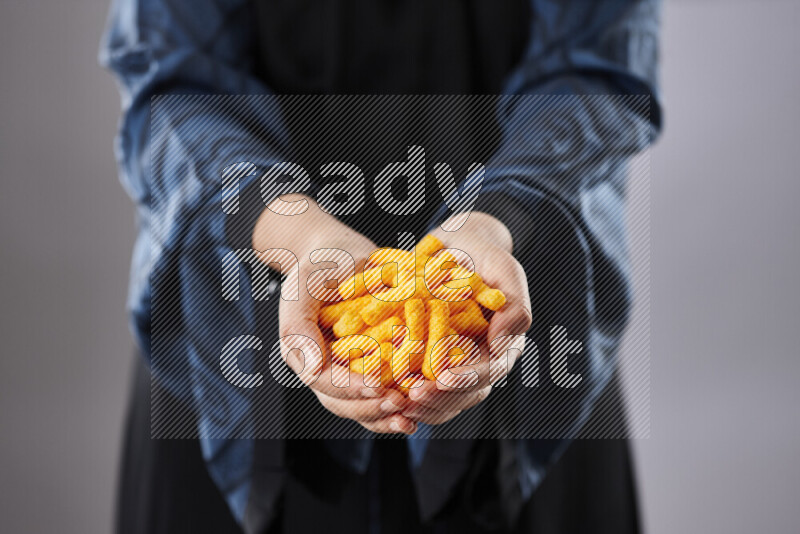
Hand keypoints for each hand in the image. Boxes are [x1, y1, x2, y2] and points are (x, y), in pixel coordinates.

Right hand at [254, 196, 417, 433]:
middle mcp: (324, 369)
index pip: (324, 381)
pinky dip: (399, 404)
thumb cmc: (321, 265)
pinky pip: (383, 394)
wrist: (343, 254)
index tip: (378, 386)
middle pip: (344, 404)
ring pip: (363, 408)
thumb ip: (298, 325)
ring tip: (411, 418)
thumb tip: (309, 369)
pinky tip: (420, 406)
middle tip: (401, 404)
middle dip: (372, 408)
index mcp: (304, 354)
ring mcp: (348, 372)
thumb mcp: (304, 285)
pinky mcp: (372, 368)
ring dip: (386, 416)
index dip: (351, 388)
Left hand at [401, 212, 531, 424]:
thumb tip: (501, 346)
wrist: (454, 246)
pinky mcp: (429, 362)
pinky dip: (404, 394)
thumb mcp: (503, 267)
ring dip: (422, 404)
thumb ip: (514, 304)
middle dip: (440, 397)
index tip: (443, 377)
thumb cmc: (482, 253)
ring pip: (443, 399)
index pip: (490, 370)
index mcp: (503, 343)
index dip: (468, 377)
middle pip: (465, 393)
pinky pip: (420, 388)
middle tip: (413, 394)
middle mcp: (480, 360)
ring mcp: (455, 364)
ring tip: (398, 402)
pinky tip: (386, 393)